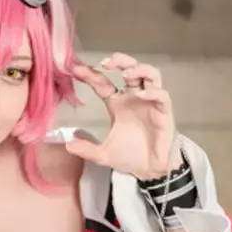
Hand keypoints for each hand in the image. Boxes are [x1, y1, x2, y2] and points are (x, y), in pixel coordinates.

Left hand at [66, 52, 181, 180]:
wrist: (149, 170)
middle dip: (118, 61)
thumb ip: (86, 149)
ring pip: (150, 73)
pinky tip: (140, 95)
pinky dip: (152, 92)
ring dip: (138, 69)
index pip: (104, 83)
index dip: (92, 74)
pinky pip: (161, 95)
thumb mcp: (103, 155)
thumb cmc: (130, 157)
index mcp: (118, 104)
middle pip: (129, 68)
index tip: (77, 70)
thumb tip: (68, 144)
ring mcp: (150, 102)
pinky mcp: (163, 111)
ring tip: (125, 74)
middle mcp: (134, 98)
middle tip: (105, 64)